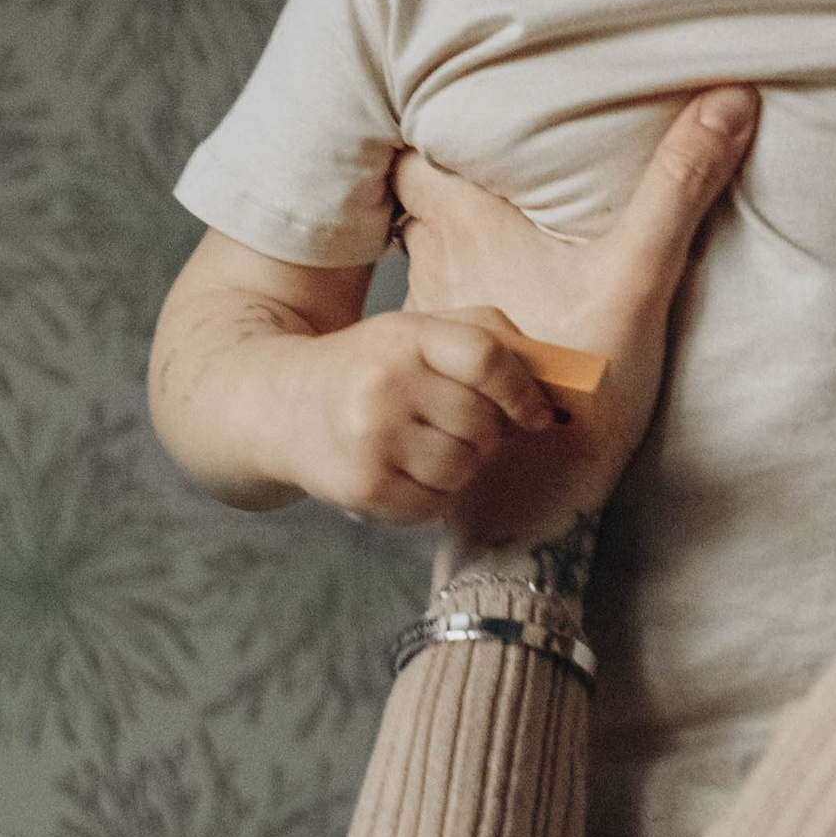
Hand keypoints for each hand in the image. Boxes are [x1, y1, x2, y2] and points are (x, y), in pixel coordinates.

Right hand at [279, 302, 567, 523]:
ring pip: (463, 468)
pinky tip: (404, 472)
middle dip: (487, 433)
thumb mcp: (416, 332)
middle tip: (460, 428)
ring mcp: (370, 438)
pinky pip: (434, 504)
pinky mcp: (361, 486)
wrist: (278, 404)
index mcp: (405, 337)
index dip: (524, 391)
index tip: (537, 414)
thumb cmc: (369, 367)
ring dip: (460, 466)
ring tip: (427, 449)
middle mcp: (384, 384)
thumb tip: (557, 383)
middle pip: (481, 422)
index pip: (486, 358)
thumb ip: (486, 337)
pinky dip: (432, 496)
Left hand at [392, 88, 760, 551]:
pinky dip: (452, 311)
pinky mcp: (440, 376)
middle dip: (436, 192)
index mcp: (466, 226)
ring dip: (446, 252)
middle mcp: (433, 269)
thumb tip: (730, 98)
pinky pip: (432, 327)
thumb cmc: (580, 385)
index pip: (411, 159)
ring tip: (494, 241)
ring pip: (421, 267)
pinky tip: (503, 315)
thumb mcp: (635, 278)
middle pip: (409, 210)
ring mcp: (430, 326)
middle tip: (482, 174)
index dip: (423, 137)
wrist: (538, 497)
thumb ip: (677, 188)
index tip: (454, 121)